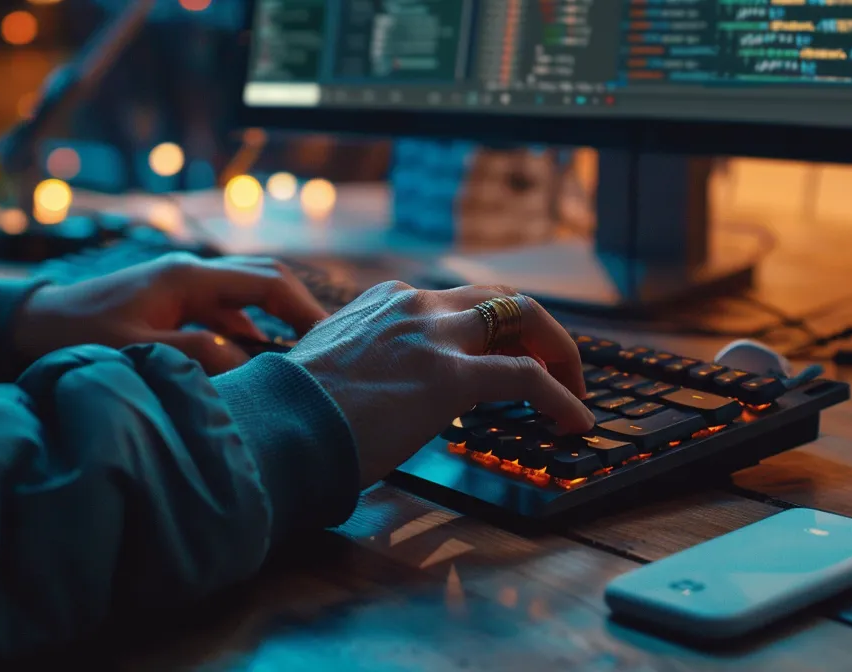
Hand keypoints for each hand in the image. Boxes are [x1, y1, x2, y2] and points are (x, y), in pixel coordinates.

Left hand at [12, 253, 329, 372]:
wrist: (31, 327)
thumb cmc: (78, 337)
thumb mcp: (137, 350)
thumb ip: (195, 355)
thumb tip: (248, 364)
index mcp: (188, 276)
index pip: (267, 281)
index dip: (304, 309)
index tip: (331, 340)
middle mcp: (192, 274)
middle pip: (264, 282)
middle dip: (299, 312)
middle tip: (329, 348)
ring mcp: (183, 289)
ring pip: (245, 302)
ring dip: (272, 328)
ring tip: (299, 363)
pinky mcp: (173, 306)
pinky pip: (223, 317)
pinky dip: (245, 337)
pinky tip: (254, 368)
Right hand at [285, 282, 593, 486]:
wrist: (277, 427)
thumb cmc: (294, 414)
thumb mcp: (334, 369)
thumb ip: (369, 366)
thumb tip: (384, 397)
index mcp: (383, 301)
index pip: (457, 302)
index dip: (494, 330)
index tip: (506, 357)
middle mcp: (413, 305)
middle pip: (500, 298)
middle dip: (537, 330)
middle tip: (556, 367)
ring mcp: (434, 336)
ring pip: (524, 319)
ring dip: (559, 353)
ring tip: (574, 390)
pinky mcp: (450, 375)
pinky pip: (526, 377)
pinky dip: (560, 396)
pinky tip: (573, 421)